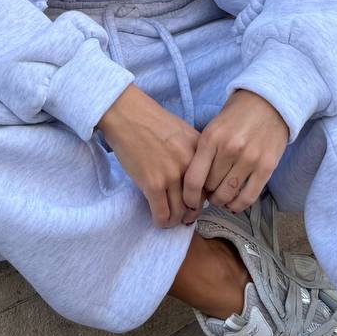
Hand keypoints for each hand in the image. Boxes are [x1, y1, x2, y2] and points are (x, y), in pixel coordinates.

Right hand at [97, 84, 201, 228]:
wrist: (127, 114)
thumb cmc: (151, 120)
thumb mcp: (183, 131)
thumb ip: (192, 153)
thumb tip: (194, 179)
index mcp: (200, 150)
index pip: (209, 185)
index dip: (201, 197)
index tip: (194, 203)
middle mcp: (190, 165)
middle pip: (196, 202)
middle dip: (190, 213)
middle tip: (184, 217)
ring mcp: (171, 175)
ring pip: (179, 212)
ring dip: (175, 220)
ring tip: (170, 220)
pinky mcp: (152, 184)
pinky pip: (162, 213)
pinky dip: (161, 221)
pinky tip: (158, 220)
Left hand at [181, 89, 288, 222]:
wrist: (268, 102)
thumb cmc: (236, 115)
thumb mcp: (213, 128)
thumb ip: (204, 152)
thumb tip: (195, 184)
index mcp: (211, 138)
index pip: (193, 179)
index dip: (189, 197)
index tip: (189, 202)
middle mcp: (229, 149)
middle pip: (211, 188)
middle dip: (207, 194)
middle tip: (208, 193)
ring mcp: (250, 158)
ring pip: (229, 194)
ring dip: (222, 201)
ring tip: (221, 198)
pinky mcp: (267, 166)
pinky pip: (249, 196)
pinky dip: (239, 205)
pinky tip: (234, 204)